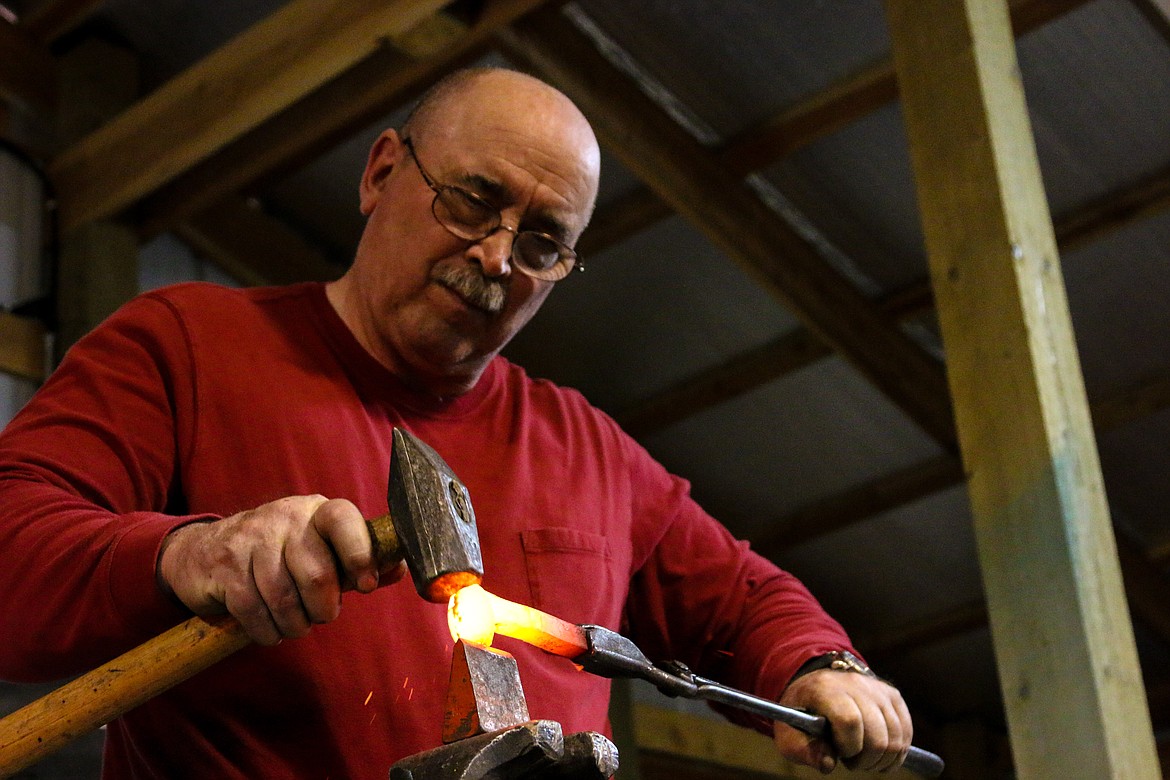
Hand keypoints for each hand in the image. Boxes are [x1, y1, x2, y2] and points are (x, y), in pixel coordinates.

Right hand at [157, 495, 404, 644]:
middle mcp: (285, 518)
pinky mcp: (224, 567)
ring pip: (284, 598)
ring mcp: (251, 540)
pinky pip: (253, 610)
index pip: (343, 520)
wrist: (203, 552)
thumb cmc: (279, 555)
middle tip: (323, 615)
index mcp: (316, 511)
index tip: (366, 586)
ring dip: (295, 625)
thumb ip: (359, 559)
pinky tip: (271, 630)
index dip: (360, 554)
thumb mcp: (320, 548)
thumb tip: (399, 568)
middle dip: (324, 608)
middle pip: (316, 573)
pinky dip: (267, 631)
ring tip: (296, 625)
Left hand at [772, 669, 911, 773]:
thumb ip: (806, 751)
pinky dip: (898, 750)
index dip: (849, 747)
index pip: (850, 721)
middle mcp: (854, 683)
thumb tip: (828, 764)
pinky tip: (880, 755)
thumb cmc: (801, 715)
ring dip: (883, 757)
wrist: (814, 686)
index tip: (840, 754)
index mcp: (825, 689)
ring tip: (863, 756)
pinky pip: (906, 730)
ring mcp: (876, 687)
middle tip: (851, 761)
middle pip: (877, 733)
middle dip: (866, 759)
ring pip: (896, 735)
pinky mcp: (892, 694)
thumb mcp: (789, 734)